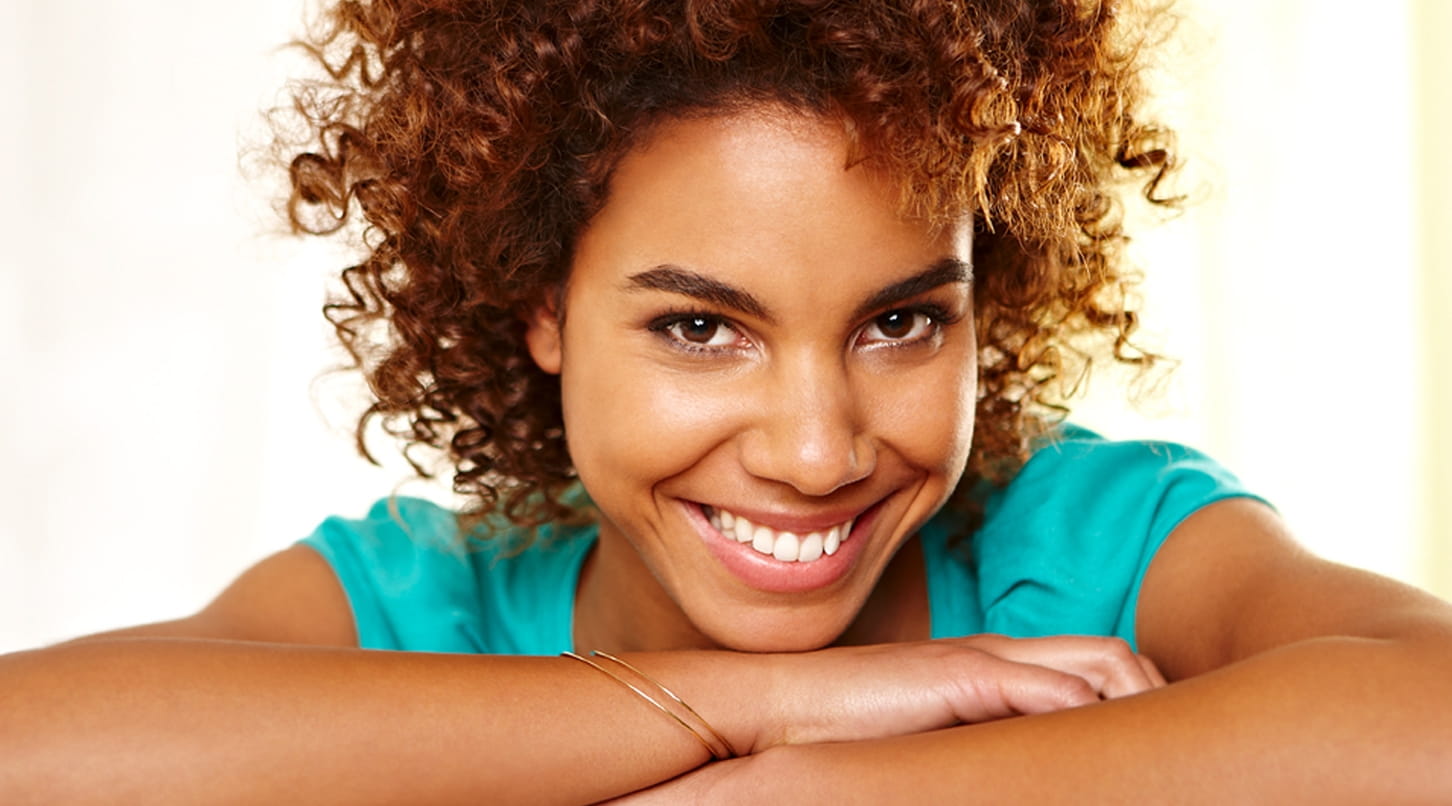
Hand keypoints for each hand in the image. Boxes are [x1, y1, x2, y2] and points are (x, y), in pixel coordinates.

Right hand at [748, 634, 1163, 751]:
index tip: (1160, 753)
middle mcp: (998, 654)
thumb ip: (966, 749)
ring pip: (1102, 663)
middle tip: (1186, 758)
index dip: (1137, 700)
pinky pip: (1055, 691)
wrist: (771, 707)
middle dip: (1160, 697)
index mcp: (990, 667)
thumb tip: (1005, 779)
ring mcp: (982, 659)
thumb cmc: (836, 732)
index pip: (1092, 664)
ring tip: (1159, 759)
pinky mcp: (962, 677)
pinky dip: (1094, 718)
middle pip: (1113, 655)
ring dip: (1142, 703)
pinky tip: (1106, 760)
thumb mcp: (921, 743)